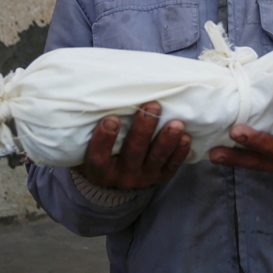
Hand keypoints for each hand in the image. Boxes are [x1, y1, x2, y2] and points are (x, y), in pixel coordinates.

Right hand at [76, 102, 190, 189]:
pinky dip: (180, 152)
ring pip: (155, 159)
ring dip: (167, 140)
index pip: (98, 158)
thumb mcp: (87, 144)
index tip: (112, 118)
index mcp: (99, 170)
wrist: (115, 177)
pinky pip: (172, 166)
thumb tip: (95, 93)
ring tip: (176, 123)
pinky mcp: (161, 177)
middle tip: (152, 107)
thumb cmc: (100, 149)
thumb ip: (89, 127)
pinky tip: (185, 137)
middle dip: (143, 129)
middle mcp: (121, 176)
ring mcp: (143, 178)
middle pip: (133, 153)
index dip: (104, 139)